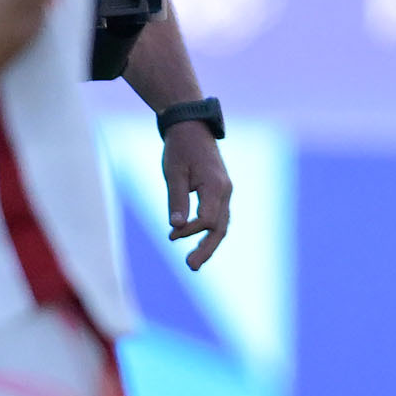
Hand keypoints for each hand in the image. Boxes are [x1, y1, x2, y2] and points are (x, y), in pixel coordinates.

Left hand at [161, 125, 232, 269]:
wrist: (192, 128)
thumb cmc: (180, 149)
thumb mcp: (174, 173)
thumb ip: (176, 200)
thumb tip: (175, 227)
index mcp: (216, 187)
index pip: (207, 220)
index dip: (190, 231)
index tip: (170, 236)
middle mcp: (225, 192)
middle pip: (220, 228)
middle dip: (207, 249)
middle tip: (191, 267)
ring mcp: (225, 193)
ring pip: (221, 225)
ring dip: (209, 244)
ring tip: (194, 261)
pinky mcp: (219, 192)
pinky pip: (218, 217)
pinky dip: (208, 231)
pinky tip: (198, 241)